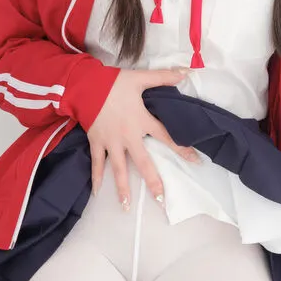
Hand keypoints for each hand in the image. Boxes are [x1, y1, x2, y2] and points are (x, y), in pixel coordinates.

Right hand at [86, 67, 201, 208]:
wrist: (84, 85)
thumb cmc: (113, 83)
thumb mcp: (139, 78)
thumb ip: (163, 77)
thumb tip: (186, 72)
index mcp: (142, 121)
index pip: (167, 137)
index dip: (182, 149)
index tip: (195, 161)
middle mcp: (128, 136)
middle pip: (143, 162)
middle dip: (153, 181)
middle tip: (161, 200)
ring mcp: (111, 142)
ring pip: (119, 169)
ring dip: (122, 189)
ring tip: (127, 207)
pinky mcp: (96, 142)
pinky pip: (97, 164)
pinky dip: (96, 178)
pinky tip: (98, 194)